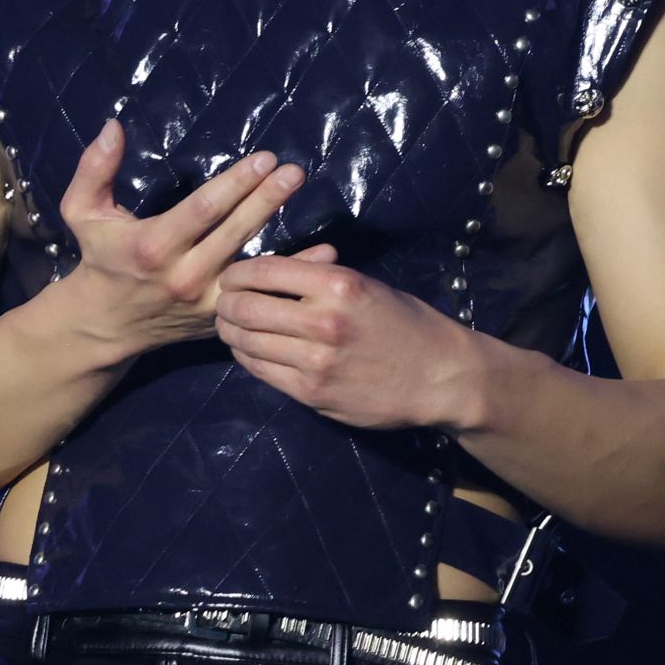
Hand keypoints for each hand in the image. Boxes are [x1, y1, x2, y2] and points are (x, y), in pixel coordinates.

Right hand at [52, 118, 332, 358]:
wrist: (104, 326)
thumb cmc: (99, 259)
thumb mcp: (82, 212)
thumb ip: (94, 168)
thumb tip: (113, 125)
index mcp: (152, 246)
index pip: (203, 210)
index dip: (236, 184)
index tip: (264, 159)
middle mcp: (183, 275)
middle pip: (233, 232)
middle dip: (266, 199)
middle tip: (293, 172)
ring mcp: (205, 301)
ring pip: (253, 266)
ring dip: (287, 234)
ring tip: (308, 207)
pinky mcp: (220, 317)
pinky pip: (263, 293)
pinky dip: (294, 272)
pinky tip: (326, 252)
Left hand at [213, 255, 482, 432]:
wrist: (441, 377)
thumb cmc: (406, 324)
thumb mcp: (368, 286)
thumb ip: (320, 277)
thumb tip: (272, 269)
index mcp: (338, 285)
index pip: (264, 271)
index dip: (237, 272)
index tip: (232, 275)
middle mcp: (323, 322)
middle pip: (245, 307)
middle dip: (225, 303)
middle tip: (223, 302)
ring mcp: (315, 362)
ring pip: (246, 342)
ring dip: (230, 332)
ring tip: (231, 325)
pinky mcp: (312, 394)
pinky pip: (262, 371)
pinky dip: (248, 357)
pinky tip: (250, 349)